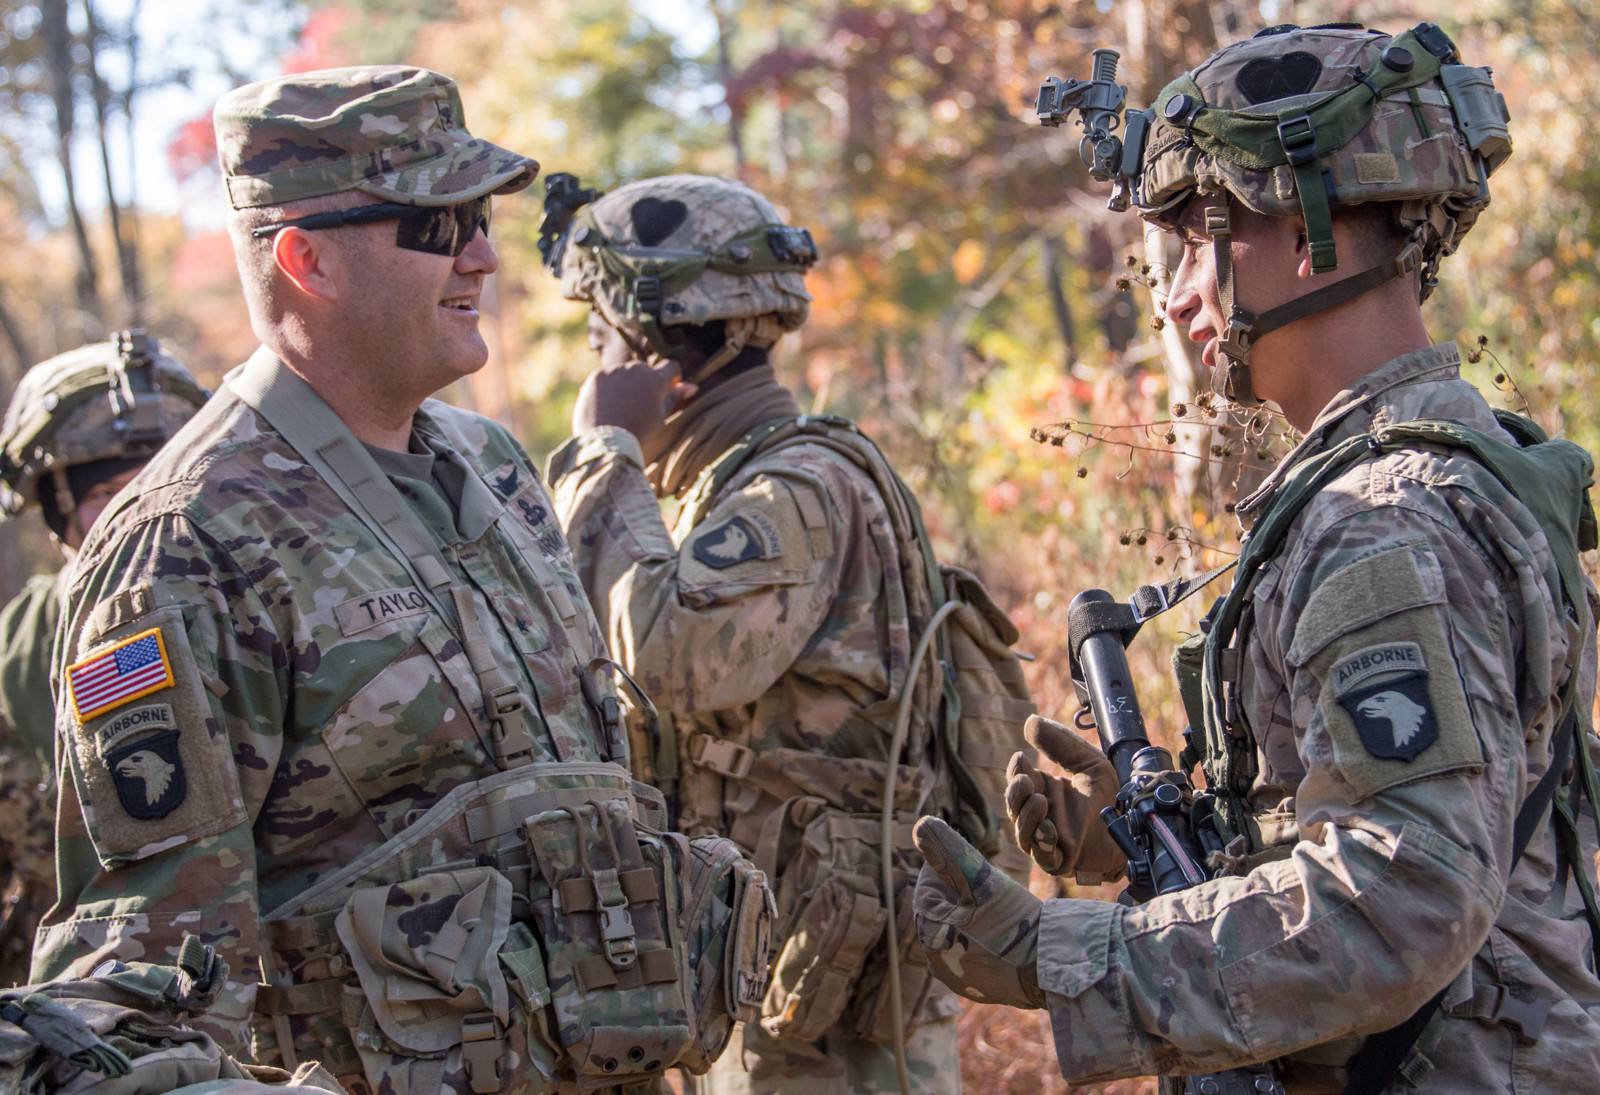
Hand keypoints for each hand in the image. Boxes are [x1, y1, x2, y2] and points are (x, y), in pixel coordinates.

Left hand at [570, 358, 696, 444]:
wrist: (607, 442)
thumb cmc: (639, 432)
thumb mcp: (661, 416)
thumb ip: (675, 397)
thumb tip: (692, 386)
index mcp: (655, 379)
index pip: (671, 366)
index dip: (672, 377)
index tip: (668, 389)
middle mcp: (635, 369)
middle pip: (645, 370)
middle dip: (645, 382)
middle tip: (639, 406)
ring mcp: (614, 371)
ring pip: (624, 373)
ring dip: (626, 384)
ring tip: (620, 409)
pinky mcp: (596, 377)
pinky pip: (606, 378)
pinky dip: (608, 388)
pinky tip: (606, 406)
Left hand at [912, 816, 1043, 1009]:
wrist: (1053, 970)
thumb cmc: (1016, 924)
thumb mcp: (982, 881)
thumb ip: (950, 852)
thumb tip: (921, 825)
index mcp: (930, 936)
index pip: (928, 887)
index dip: (953, 870)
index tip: (979, 870)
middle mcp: (938, 962)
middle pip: (944, 910)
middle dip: (965, 895)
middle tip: (995, 892)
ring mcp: (960, 979)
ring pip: (960, 931)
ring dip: (976, 916)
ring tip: (1004, 912)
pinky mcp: (980, 989)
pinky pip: (975, 953)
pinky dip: (987, 940)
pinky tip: (1008, 934)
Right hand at [1005, 714, 1124, 881]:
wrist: (1134, 827)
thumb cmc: (1111, 797)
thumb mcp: (1089, 763)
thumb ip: (1061, 743)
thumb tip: (1029, 720)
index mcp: (1044, 791)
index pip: (1018, 780)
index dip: (1016, 771)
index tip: (1022, 758)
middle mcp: (1041, 815)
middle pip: (1014, 806)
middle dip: (1015, 793)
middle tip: (1027, 781)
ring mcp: (1047, 839)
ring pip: (1022, 832)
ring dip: (1027, 817)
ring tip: (1040, 801)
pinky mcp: (1058, 860)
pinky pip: (1041, 856)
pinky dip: (1041, 842)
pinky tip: (1050, 829)